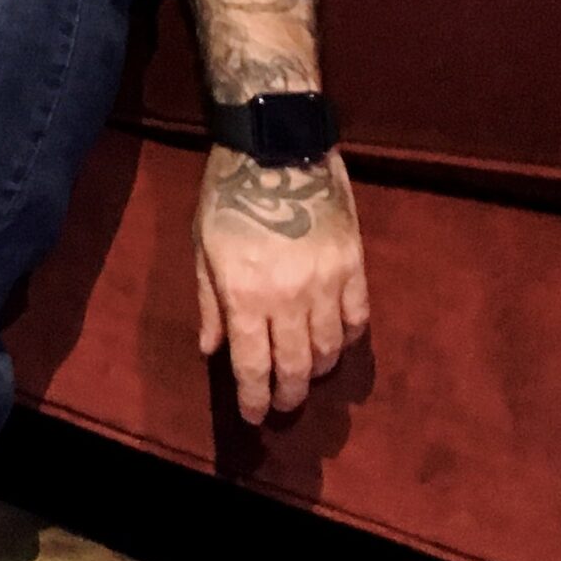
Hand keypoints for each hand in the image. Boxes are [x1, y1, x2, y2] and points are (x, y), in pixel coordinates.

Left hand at [194, 144, 369, 423]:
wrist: (276, 144)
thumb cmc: (227, 194)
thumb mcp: (202, 246)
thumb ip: (209, 302)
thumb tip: (213, 351)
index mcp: (246, 295)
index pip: (254, 366)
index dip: (255, 398)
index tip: (254, 415)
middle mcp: (289, 298)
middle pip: (296, 367)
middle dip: (288, 395)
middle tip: (282, 406)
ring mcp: (327, 282)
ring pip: (330, 349)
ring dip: (318, 369)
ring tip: (307, 374)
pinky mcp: (354, 264)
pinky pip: (357, 318)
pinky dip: (347, 337)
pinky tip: (335, 341)